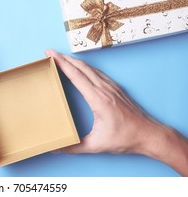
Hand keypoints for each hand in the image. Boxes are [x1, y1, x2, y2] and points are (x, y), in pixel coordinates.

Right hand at [46, 49, 187, 175]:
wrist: (149, 134)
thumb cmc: (125, 139)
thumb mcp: (97, 145)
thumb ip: (74, 147)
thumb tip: (56, 148)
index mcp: (97, 99)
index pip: (76, 76)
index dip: (62, 64)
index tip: (51, 54)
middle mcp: (104, 89)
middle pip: (81, 67)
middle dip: (64, 57)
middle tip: (50, 51)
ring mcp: (111, 87)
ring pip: (89, 68)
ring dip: (74, 60)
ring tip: (61, 57)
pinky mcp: (115, 88)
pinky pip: (97, 73)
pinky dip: (85, 67)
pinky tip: (81, 67)